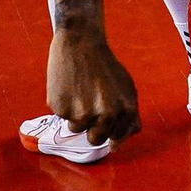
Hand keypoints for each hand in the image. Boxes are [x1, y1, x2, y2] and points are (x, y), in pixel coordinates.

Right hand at [47, 29, 141, 145]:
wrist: (81, 43)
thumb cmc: (105, 68)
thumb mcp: (126, 90)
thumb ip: (129, 118)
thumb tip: (116, 146)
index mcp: (126, 110)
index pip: (115, 139)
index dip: (108, 129)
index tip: (103, 115)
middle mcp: (106, 115)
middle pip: (95, 139)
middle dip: (91, 127)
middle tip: (89, 104)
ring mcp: (83, 114)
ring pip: (76, 129)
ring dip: (76, 115)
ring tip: (80, 91)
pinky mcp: (61, 109)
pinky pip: (61, 116)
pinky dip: (64, 105)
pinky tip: (69, 86)